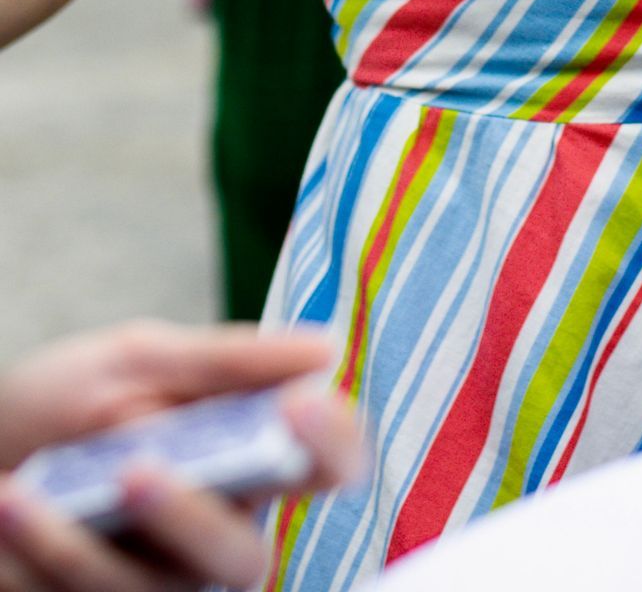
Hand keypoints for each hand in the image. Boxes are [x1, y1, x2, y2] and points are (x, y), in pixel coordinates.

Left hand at [0, 324, 360, 591]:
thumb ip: (227, 361)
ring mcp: (158, 579)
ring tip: (23, 494)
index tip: (302, 400)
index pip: (329, 464)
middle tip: (136, 470)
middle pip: (247, 559)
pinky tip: (11, 508)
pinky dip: (43, 555)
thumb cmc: (62, 405)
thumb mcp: (137, 360)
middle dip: (192, 521)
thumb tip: (327, 347)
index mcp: (249, 457)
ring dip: (83, 548)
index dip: (334, 441)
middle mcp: (215, 530)